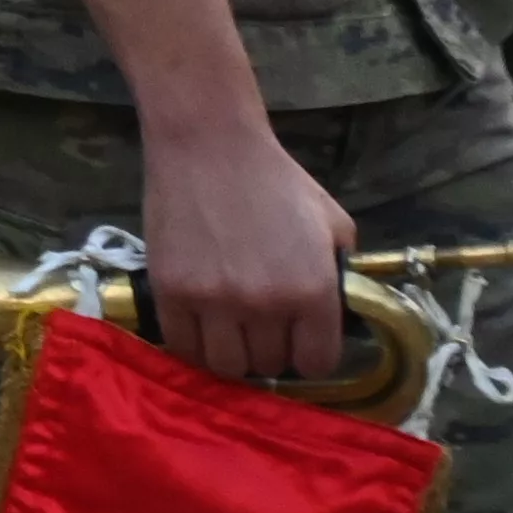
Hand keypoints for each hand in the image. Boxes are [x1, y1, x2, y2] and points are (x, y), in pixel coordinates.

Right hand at [138, 122, 359, 382]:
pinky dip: (194, 344)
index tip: (300, 340)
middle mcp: (266, 304)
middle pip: (270, 366)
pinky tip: (202, 324)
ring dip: (232, 353)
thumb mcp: (332, 222)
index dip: (310, 354)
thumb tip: (337, 315)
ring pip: (227, 367)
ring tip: (230, 329)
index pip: (317, 363)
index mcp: (313, 289)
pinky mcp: (172, 294)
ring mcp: (215, 302)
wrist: (209, 145)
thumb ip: (340, 274)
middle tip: (262, 324)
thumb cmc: (275, 180)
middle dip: (270, 348)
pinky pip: (184, 348)